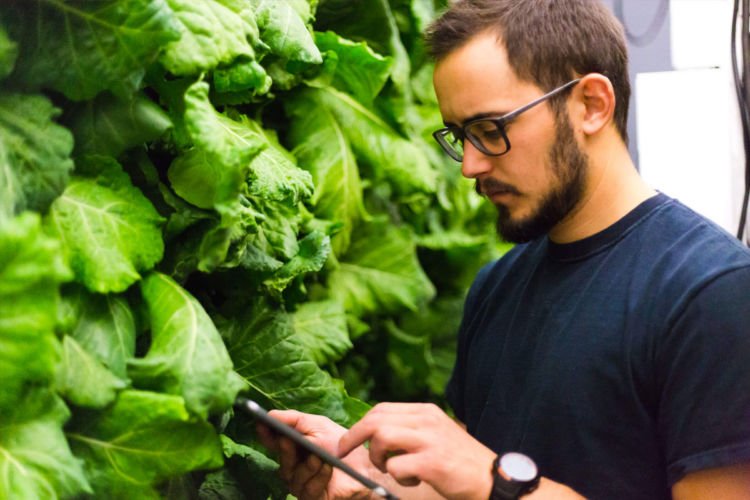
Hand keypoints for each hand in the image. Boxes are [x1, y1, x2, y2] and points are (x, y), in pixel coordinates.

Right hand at [257, 410, 374, 499]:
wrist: (364, 468)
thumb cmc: (340, 445)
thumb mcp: (318, 426)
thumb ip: (295, 420)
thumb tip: (270, 415)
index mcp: (292, 448)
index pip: (273, 442)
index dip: (266, 434)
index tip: (262, 423)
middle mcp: (292, 467)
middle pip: (282, 459)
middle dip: (285, 449)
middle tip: (286, 439)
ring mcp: (301, 483)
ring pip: (294, 475)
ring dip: (307, 464)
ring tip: (317, 456)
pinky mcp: (312, 497)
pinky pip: (309, 488)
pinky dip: (319, 476)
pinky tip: (327, 467)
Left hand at [337, 402, 496, 499]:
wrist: (493, 478)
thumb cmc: (459, 460)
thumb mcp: (435, 434)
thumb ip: (410, 429)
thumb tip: (374, 434)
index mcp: (426, 411)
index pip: (382, 409)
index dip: (359, 425)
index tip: (347, 441)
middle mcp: (427, 420)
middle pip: (376, 420)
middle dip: (353, 437)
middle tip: (344, 452)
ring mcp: (430, 440)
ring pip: (382, 439)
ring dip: (378, 458)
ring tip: (392, 469)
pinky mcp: (433, 462)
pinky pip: (397, 466)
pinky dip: (398, 477)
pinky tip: (413, 480)